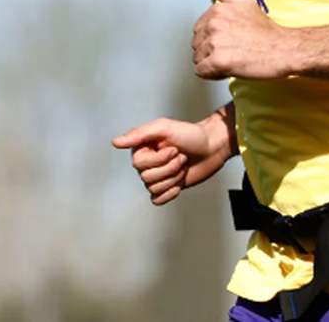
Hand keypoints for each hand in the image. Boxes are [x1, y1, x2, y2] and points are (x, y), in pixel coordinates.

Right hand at [112, 117, 229, 204]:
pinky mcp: (167, 187)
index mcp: (142, 147)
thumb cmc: (191, 134)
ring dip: (173, 178)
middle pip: (146, 177)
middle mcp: (147, 162)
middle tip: (181, 157)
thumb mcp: (164, 127)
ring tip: (182, 165)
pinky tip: (179, 183)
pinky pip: (157, 200)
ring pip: (153, 188)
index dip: (159, 159)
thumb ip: (139, 134)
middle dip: (169, 168)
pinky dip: (169, 193)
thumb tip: (115, 142)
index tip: (174, 148)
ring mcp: (157, 175)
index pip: (138, 163)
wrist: (212, 148)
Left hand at [192, 0, 294, 80]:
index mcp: (217, 10)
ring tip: (232, 59)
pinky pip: (201, 71)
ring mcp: (215, 43)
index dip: (213, 38)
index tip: (227, 40)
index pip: (198, 29)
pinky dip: (211, 74)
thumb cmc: (266, 31)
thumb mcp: (243, 2)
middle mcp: (213, 25)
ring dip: (211, 63)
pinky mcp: (218, 62)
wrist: (283, 49)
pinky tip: (226, 69)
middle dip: (211, 50)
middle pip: (197, 44)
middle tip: (232, 50)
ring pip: (198, 58)